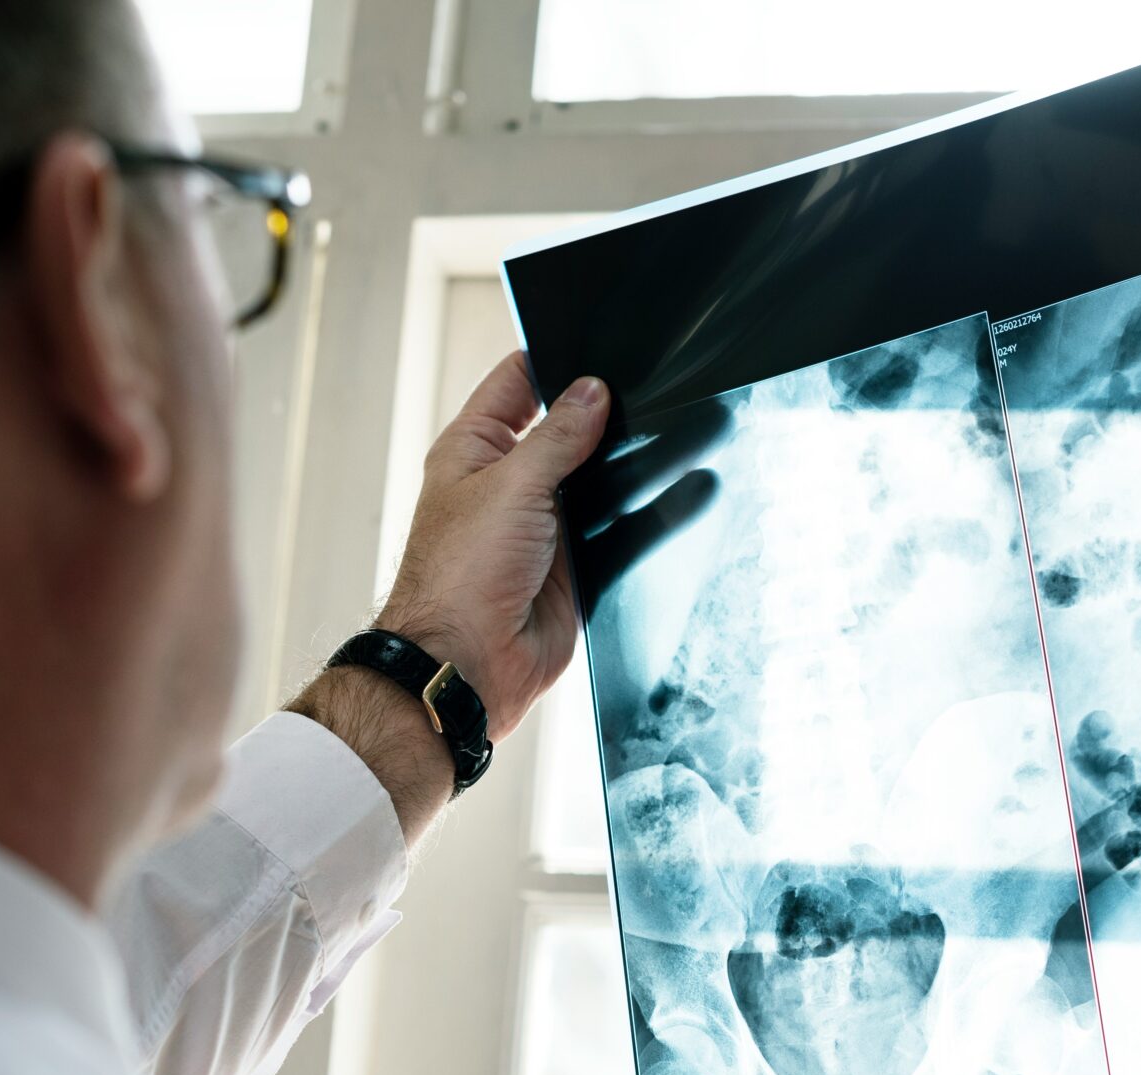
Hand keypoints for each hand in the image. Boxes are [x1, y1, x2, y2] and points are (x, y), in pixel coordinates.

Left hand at [379, 354, 723, 741]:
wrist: (471, 663)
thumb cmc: (460, 577)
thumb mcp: (511, 485)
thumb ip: (558, 436)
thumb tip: (592, 391)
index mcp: (474, 450)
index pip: (516, 383)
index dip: (554, 361)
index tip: (600, 345)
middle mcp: (508, 484)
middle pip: (564, 430)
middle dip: (602, 414)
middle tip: (648, 389)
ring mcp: (543, 525)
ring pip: (596, 480)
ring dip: (627, 466)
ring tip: (677, 430)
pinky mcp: (574, 565)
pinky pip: (616, 530)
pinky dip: (645, 514)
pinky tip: (680, 490)